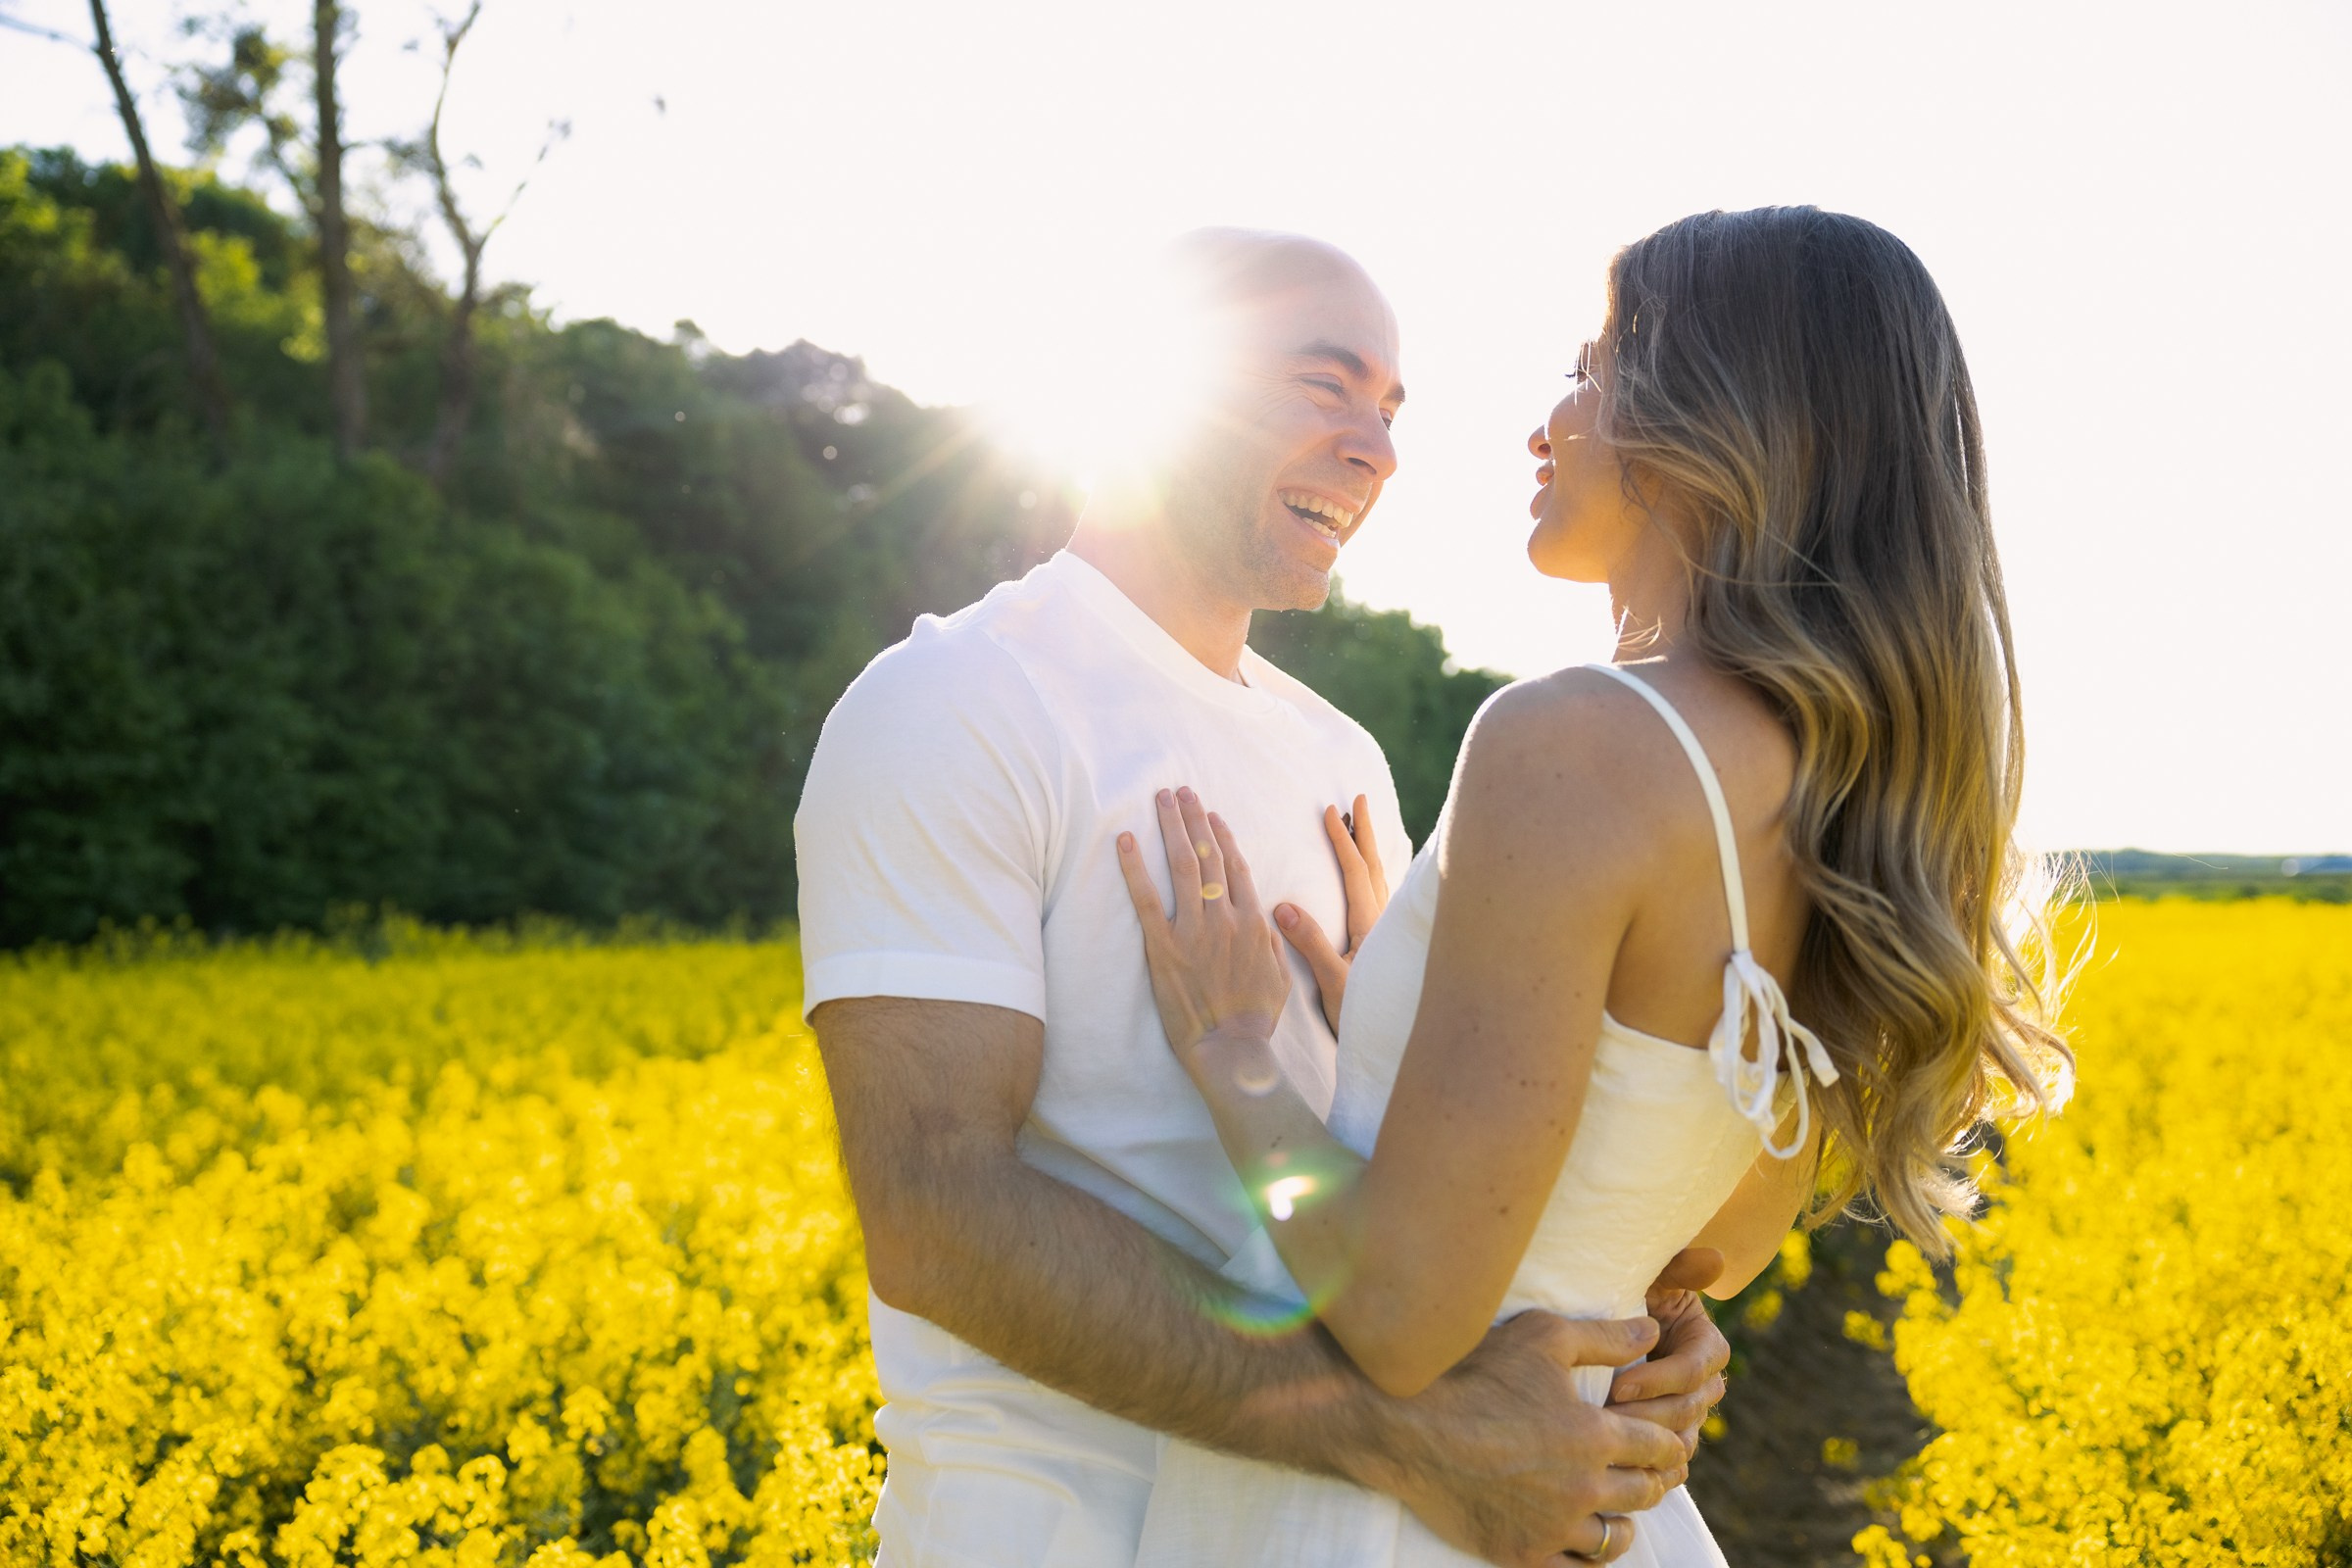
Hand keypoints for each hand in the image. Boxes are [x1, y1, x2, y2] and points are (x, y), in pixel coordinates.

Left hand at [1116, 787, 1292, 1069]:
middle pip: (1210, 855)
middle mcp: (1225, 918)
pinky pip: (1146, 899)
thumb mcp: (1281, 978)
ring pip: (1184, 865)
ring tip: (1162, 799)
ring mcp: (1194, 930)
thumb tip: (1270, 920)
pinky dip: (1135, 867)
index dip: (1223, 837)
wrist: (1231, 1048)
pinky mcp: (1164, 948)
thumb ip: (1275, 944)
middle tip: (1182, 791)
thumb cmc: (1254, 1019)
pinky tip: (1125, 841)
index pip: (1236, 868)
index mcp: (1254, 923)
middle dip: (1195, 818)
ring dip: (1172, 827)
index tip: (1213, 815)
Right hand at [1273, 793, 1390, 1033]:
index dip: (1342, 842)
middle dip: (1365, 833)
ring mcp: (1388, 935)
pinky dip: (1375, 877)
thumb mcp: (1333, 982)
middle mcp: (1384, 925)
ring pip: (1382, 881)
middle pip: (1375, 868)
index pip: (1356, 873)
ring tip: (1363, 829)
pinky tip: (1372, 881)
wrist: (1394, 1044)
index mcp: (1371, 927)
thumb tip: (1283, 906)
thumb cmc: (1363, 1016)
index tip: (1330, 812)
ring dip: (1371, 851)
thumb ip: (1311, 943)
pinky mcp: (1387, 948)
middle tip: (1359, 800)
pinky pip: (1383, 898)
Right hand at [1366, 1312, 1679, 1565]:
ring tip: (1619, 1509)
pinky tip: (1585, 1539)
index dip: (1669, 1442)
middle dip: (1653, 1479)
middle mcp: (1582, 1487)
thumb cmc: (1473, 1373)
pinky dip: (1589, 1557)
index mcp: (1594, 1435)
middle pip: (1643, 1492)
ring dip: (1624, 1521)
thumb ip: (1605, 1337)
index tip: (1669, 1441)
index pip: (1659, 1447)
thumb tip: (1652, 1331)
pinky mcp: (1522, 1553)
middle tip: (1652, 1473)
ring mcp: (1552, 1526)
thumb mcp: (1542, 1337)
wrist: (1405, 1428)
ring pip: (1614, 1537)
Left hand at [1607, 1247, 1730, 1477]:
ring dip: (1645, 1448)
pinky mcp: (1668, 1439)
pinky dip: (1652, 1473)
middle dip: (1645, 1417)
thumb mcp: (1650, 1274)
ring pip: (1680, 1443)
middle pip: (1686, 1411)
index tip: (1619, 1385)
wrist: (1600, 1321)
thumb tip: (1716, 1259)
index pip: (1693, 1371)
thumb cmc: (1626, 1292)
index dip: (1659, 1380)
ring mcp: (1687, 1416)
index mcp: (1707, 1346)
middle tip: (1603, 1422)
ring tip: (1606, 1450)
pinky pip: (1672, 1466)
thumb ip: (1680, 1267)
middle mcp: (1703, 1385)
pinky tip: (1623, 1476)